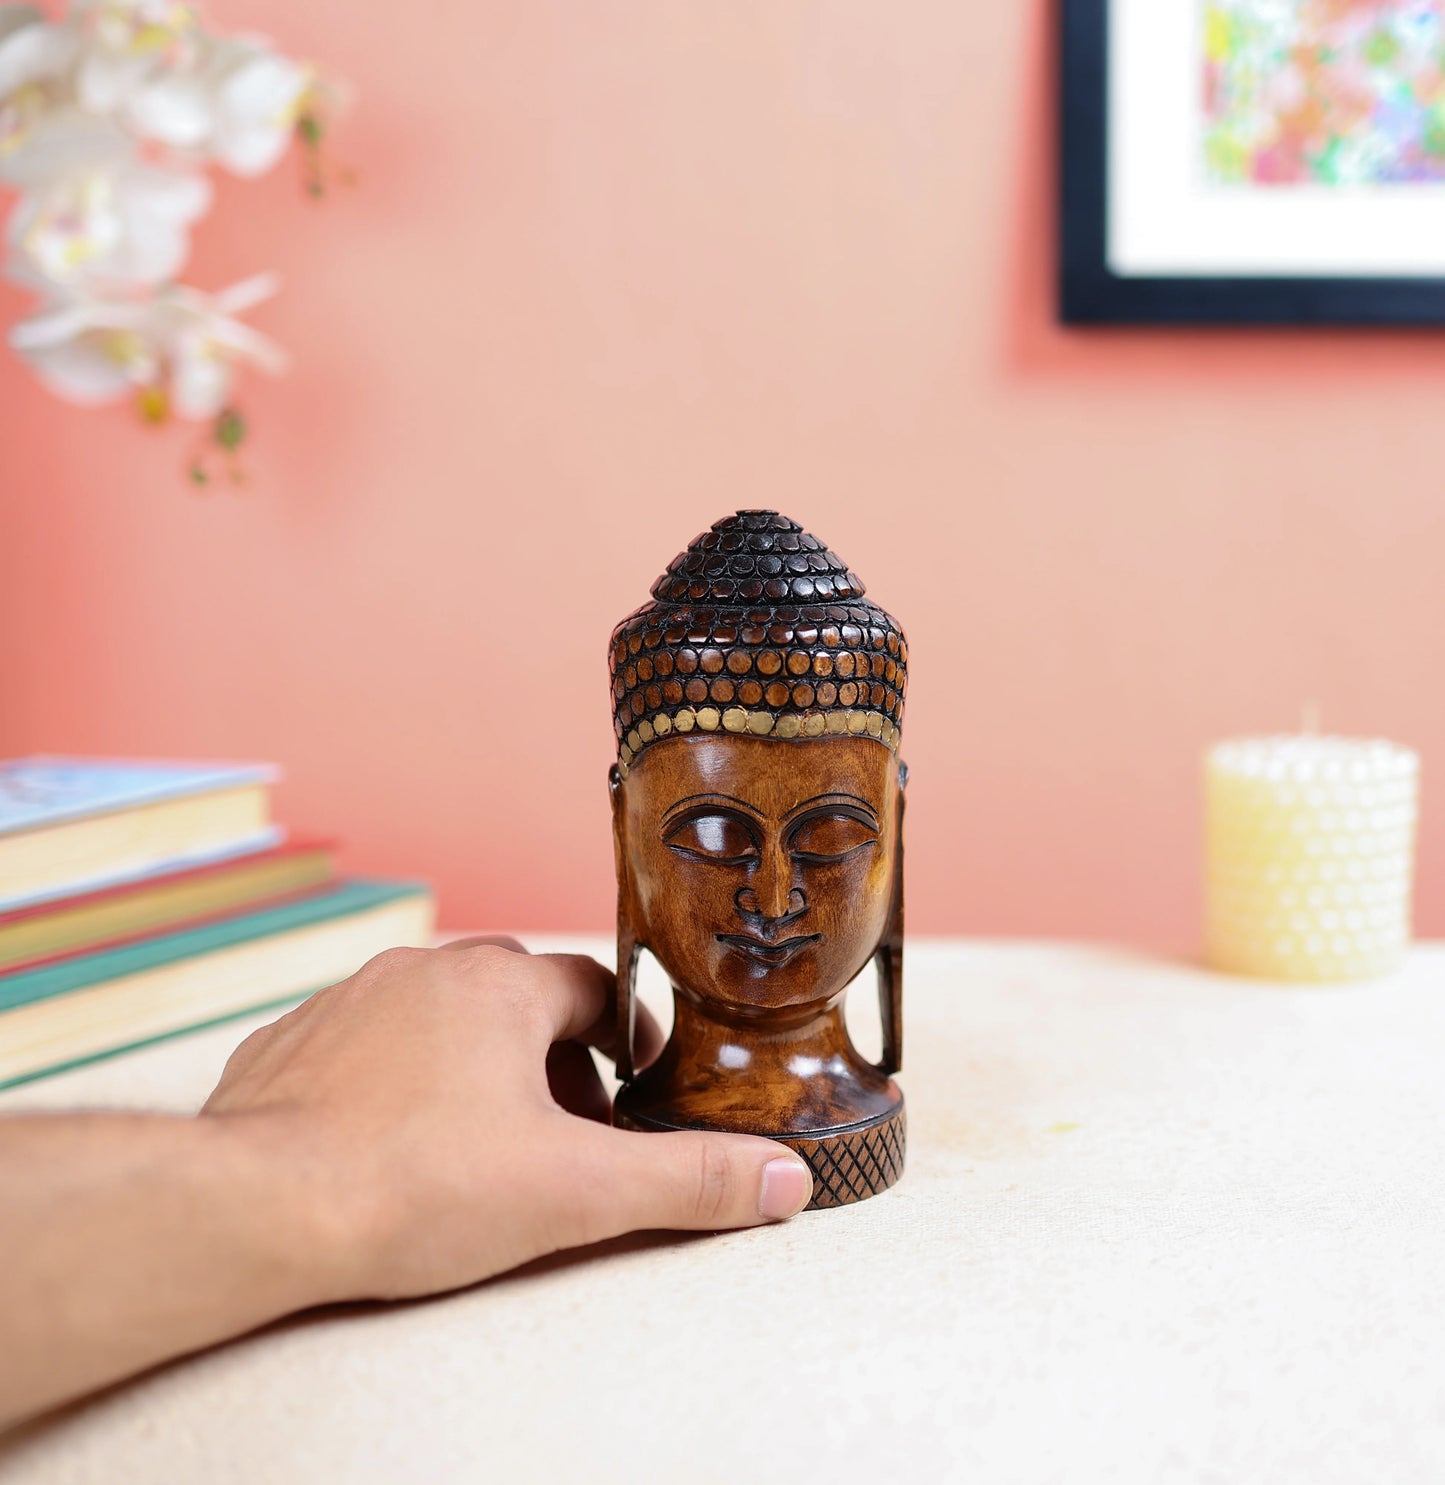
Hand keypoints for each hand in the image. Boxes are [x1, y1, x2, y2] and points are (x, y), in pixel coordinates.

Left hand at [202, 940, 812, 1301]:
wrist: (257, 1209)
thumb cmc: (413, 1187)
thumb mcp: (576, 1191)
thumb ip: (687, 1181)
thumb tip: (783, 1179)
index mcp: (500, 984)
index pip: (593, 986)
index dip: (625, 1038)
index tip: (635, 1089)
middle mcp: (425, 971)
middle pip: (518, 997)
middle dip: (554, 1057)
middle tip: (568, 1132)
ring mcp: (350, 1000)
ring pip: (439, 1016)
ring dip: (474, 1065)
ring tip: (485, 1143)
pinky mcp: (292, 1044)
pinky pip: (367, 1046)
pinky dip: (397, 1083)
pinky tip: (397, 1147)